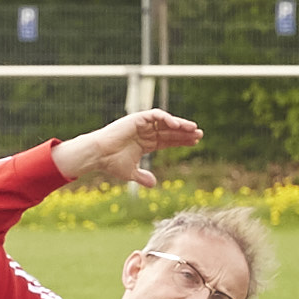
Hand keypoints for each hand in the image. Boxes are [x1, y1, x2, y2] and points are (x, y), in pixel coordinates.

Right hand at [53, 111, 202, 190]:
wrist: (98, 155)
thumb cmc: (111, 163)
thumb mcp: (130, 173)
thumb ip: (142, 177)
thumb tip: (153, 184)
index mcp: (145, 143)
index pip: (168, 140)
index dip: (181, 141)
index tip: (195, 143)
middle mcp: (145, 132)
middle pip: (170, 130)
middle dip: (185, 132)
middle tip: (200, 135)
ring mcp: (142, 124)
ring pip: (165, 122)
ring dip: (180, 124)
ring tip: (193, 129)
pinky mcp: (137, 118)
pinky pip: (156, 115)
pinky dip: (167, 118)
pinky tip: (177, 125)